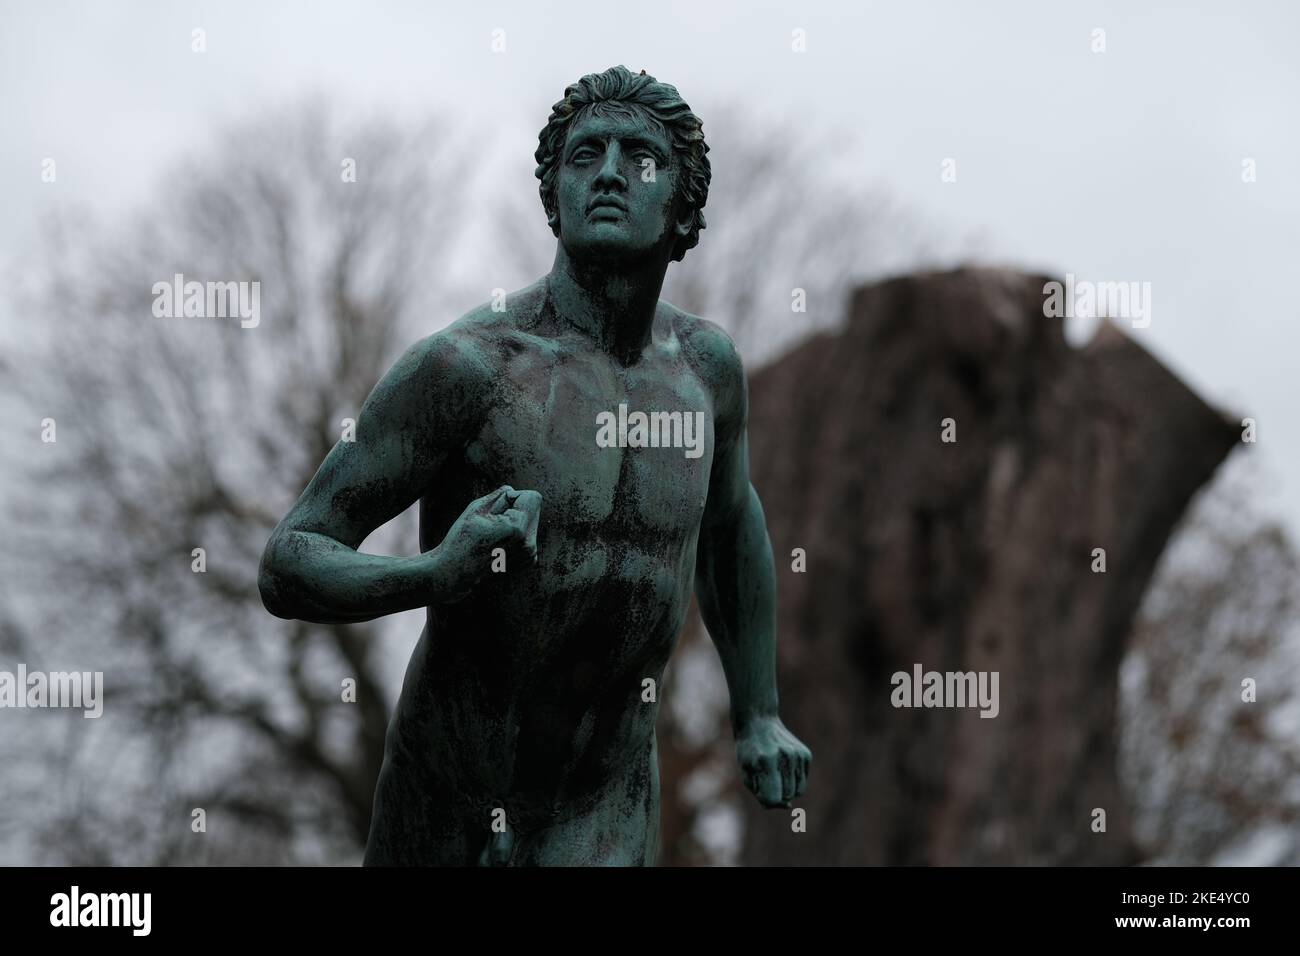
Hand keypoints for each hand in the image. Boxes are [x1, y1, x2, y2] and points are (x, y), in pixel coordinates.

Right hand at [431, 485, 541, 601]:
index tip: (495, 509)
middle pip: (533, 510)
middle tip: (491, 525)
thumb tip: (513, 491)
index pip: (532, 497)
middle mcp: (529, 545)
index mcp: (517, 530)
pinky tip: (497, 547)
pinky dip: (515, 537)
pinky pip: (527, 537)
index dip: (513, 497)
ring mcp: (529, 557)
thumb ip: (500, 495)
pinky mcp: (527, 563)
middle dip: (515, 510)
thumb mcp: (476, 509)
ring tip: (492, 538)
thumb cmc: (461, 540)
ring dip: (514, 524)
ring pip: (530, 523)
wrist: (454, 576)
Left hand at [736, 715, 810, 807]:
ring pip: (797, 792)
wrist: (758, 721)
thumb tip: (788, 806)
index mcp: (766, 760)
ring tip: (774, 773)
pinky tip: (783, 766)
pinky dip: (793, 781)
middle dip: (776, 793)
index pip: (773, 798)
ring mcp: (798, 754)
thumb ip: (762, 795)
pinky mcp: (805, 754)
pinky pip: (802, 782)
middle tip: (765, 777)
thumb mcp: (747, 773)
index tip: (760, 789)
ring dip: (785, 789)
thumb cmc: (749, 751)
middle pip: (787, 796)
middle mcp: (785, 756)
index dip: (766, 799)